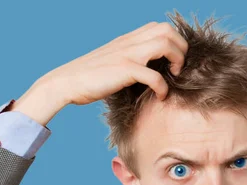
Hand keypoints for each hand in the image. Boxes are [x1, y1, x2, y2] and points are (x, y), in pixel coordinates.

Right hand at [11, 21, 188, 125]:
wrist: (65, 82)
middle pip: (167, 30)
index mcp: (127, 39)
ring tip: (173, 77)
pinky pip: (154, 76)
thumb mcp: (110, 62)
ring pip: (165, 44)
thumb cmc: (86, 78)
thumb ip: (127, 60)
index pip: (160, 27)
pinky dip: (163, 87)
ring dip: (177, 61)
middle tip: (177, 69)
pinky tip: (160, 96)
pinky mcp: (124, 70)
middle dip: (181, 49)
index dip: (173, 42)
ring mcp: (127, 54)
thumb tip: (143, 72)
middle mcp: (129, 42)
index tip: (172, 62)